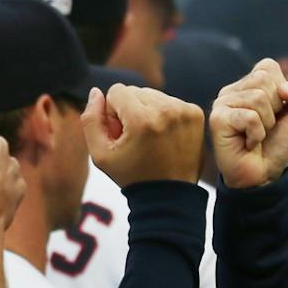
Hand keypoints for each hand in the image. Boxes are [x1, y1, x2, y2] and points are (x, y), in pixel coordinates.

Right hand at [81, 85, 204, 186]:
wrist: (170, 197)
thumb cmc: (132, 176)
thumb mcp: (100, 155)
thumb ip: (91, 120)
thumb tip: (96, 92)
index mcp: (142, 120)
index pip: (117, 91)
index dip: (112, 113)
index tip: (120, 134)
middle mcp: (166, 110)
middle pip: (136, 90)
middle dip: (130, 110)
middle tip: (135, 138)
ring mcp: (184, 111)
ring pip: (153, 94)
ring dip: (147, 111)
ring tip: (150, 139)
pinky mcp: (196, 114)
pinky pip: (170, 101)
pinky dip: (164, 115)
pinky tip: (164, 137)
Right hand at [209, 59, 287, 189]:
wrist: (265, 175)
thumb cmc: (278, 144)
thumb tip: (284, 90)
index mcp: (249, 84)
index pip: (268, 66)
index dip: (282, 91)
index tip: (276, 113)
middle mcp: (232, 90)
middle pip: (263, 80)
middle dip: (275, 108)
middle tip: (266, 127)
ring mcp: (222, 103)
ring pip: (257, 98)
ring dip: (266, 124)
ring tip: (257, 136)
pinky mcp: (217, 119)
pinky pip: (249, 117)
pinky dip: (257, 134)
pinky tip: (248, 144)